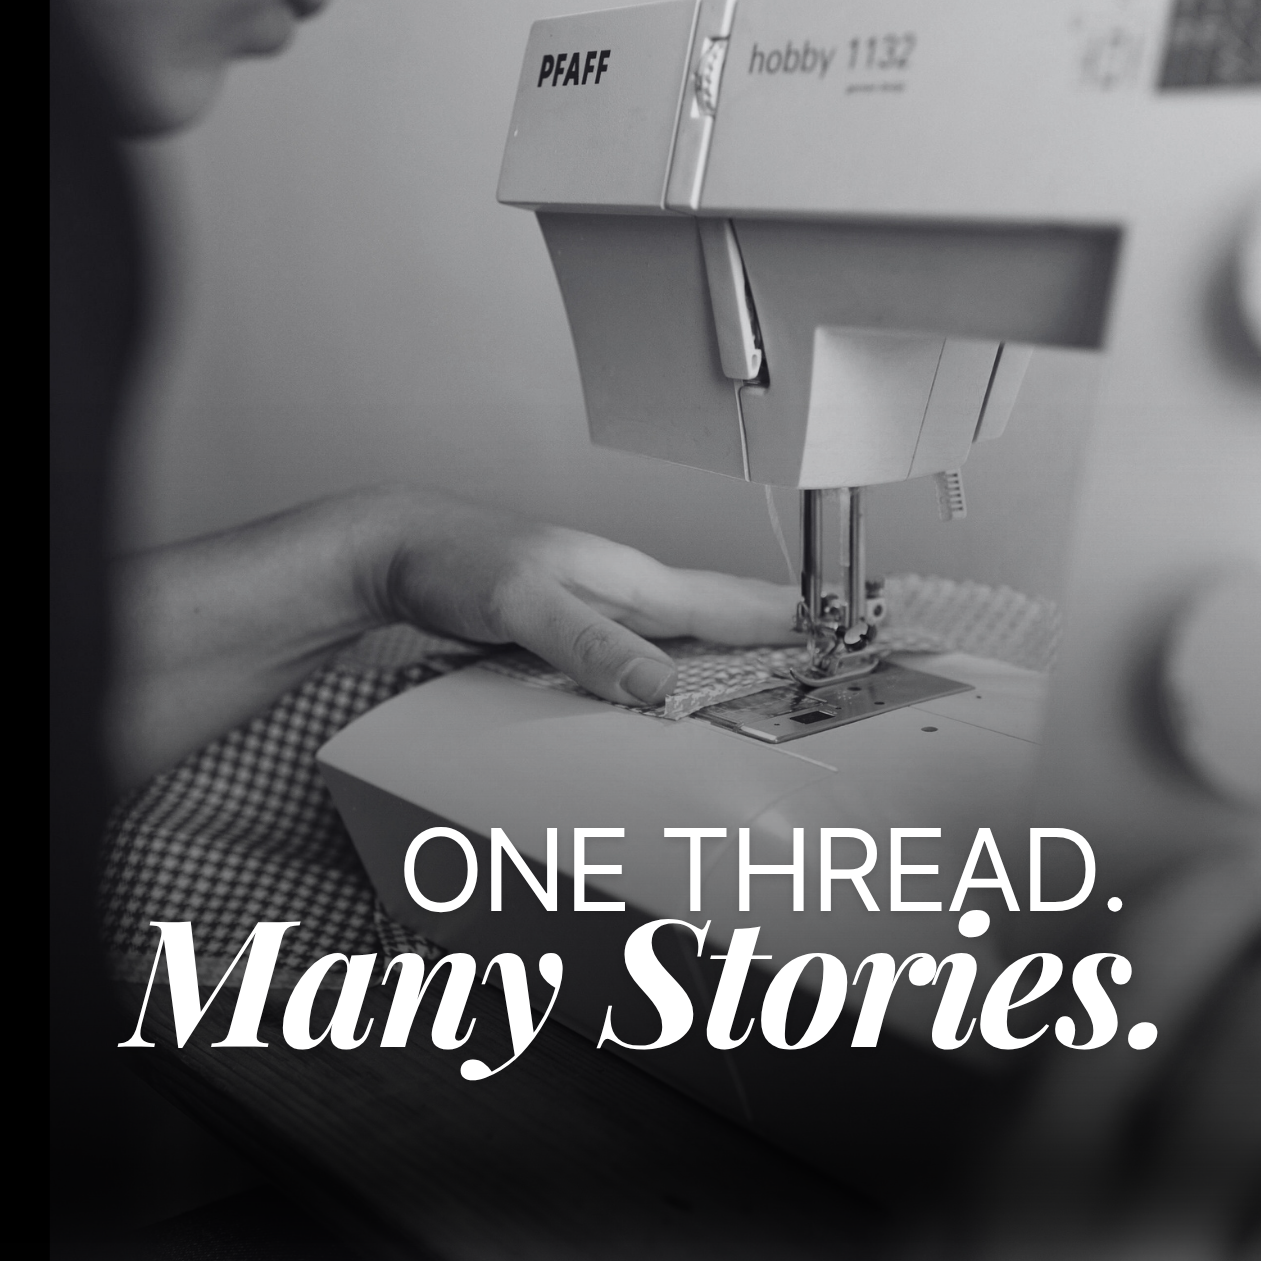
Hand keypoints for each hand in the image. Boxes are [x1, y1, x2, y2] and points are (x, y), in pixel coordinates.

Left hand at [111, 485, 799, 787]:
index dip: (803, 619)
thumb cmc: (454, 560)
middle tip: (849, 676)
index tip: (867, 633)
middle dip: (789, 645)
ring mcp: (606, 612)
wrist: (393, 551)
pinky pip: (649, 662)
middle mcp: (630, 593)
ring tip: (789, 697)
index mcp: (635, 577)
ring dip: (739, 666)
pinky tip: (683, 709)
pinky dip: (682, 682)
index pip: (739, 603)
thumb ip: (592, 642)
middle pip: (728, 622)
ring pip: (691, 644)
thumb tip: (664, 688)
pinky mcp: (577, 636)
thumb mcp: (526, 602)